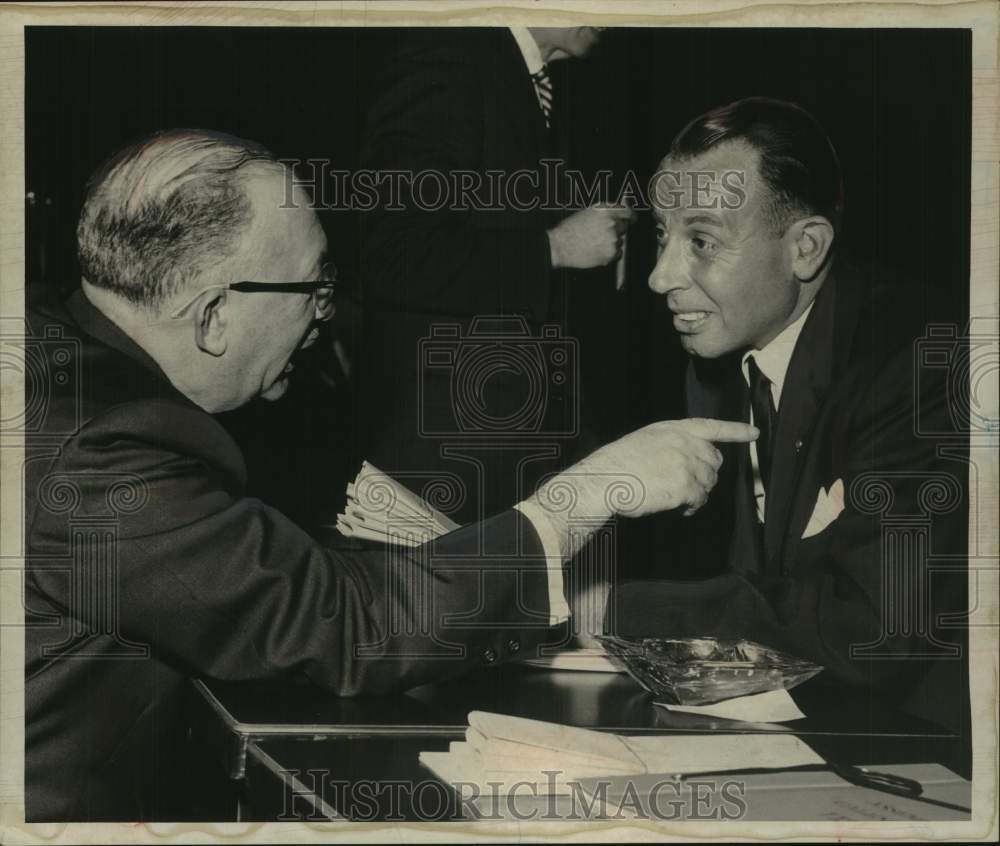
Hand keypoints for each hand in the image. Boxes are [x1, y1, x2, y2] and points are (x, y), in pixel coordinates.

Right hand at [525, 418, 757, 558]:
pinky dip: (692, 507)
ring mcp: (686, 464)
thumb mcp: (647, 439)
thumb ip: (673, 443)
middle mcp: (685, 443)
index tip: (753, 433)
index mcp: (674, 429)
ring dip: (698, 492)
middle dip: (706, 474)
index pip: (712, 427)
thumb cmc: (619, 463)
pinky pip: (700, 499)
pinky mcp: (685, 486)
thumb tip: (692, 459)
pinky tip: (679, 509)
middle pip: (714, 460)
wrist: (607, 479)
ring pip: (709, 482)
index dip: (735, 431)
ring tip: (678, 497)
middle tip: (688, 485)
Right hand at [548, 204, 635, 269]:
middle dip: (617, 231)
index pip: (628, 213)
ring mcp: (613, 239)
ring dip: (612, 243)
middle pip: (624, 228)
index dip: (631, 217)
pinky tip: (596, 251)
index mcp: (606, 211)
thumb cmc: (571, 229)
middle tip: (601, 235)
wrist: (561, 246)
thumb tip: (622, 207)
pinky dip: (610, 254)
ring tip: (594, 244)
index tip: (632, 220)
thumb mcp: (588, 212)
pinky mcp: (611, 254)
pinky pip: (617, 254)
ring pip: (620, 242)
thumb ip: (607, 211)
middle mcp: (612, 224)